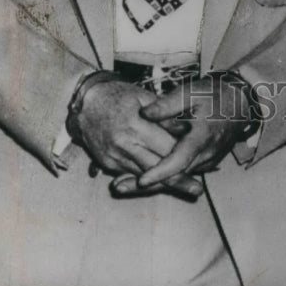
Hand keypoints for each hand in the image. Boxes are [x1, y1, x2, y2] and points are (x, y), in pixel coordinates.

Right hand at [74, 78, 203, 198]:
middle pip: (156, 168)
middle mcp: (123, 146)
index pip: (164, 147)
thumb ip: (164, 115)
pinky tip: (163, 184)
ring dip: (165, 184)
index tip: (200, 163)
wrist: (86, 104)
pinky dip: (148, 179)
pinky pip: (132, 175)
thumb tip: (186, 129)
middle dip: (178, 179)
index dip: (182, 156)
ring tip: (187, 189)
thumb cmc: (119, 96)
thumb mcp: (144, 97)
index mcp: (135, 126)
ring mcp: (114, 158)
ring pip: (144, 176)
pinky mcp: (108, 165)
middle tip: (197, 189)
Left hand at [135, 73, 255, 188]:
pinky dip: (165, 175)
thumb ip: (166, 104)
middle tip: (118, 187)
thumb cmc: (215, 94)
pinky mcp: (207, 162)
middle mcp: (205, 155)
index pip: (179, 161)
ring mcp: (207, 161)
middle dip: (146, 184)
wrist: (241, 101)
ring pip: (177, 177)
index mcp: (201, 138)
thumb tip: (143, 114)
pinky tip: (143, 175)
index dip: (160, 172)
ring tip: (123, 184)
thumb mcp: (191, 92)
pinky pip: (184, 172)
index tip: (141, 180)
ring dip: (152, 181)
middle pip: (173, 176)